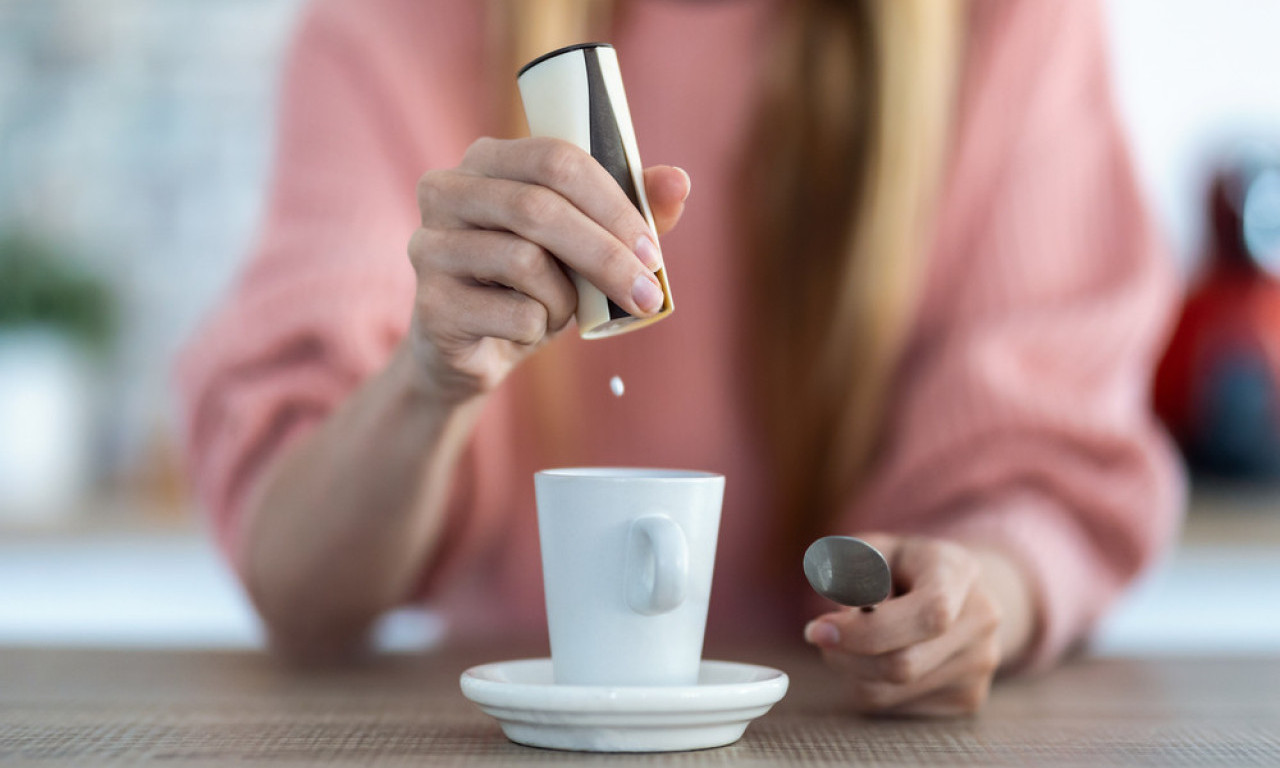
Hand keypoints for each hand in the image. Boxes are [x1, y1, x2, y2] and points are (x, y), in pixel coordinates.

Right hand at [407, 136, 689, 403]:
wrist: (473, 349)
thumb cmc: (532, 282)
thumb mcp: (582, 243)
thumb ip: (630, 209)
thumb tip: (679, 182)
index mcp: (486, 159)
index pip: (555, 159)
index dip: (612, 202)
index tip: (652, 249)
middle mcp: (445, 191)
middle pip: (538, 208)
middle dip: (605, 254)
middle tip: (647, 294)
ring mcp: (429, 246)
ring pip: (526, 262)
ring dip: (565, 297)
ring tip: (561, 310)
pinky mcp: (431, 305)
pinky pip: (514, 314)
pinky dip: (540, 328)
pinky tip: (525, 329)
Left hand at [803, 534, 1033, 716]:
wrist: (957, 592)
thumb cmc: (903, 567)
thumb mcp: (870, 549)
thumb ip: (847, 567)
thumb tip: (837, 598)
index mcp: (959, 571)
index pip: (929, 613)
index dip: (868, 630)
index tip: (818, 629)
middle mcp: (980, 620)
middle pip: (904, 664)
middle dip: (846, 656)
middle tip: (820, 635)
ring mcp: (979, 664)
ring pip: (890, 692)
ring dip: (851, 670)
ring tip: (854, 640)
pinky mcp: (968, 699)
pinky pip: (894, 708)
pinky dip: (869, 684)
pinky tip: (880, 656)